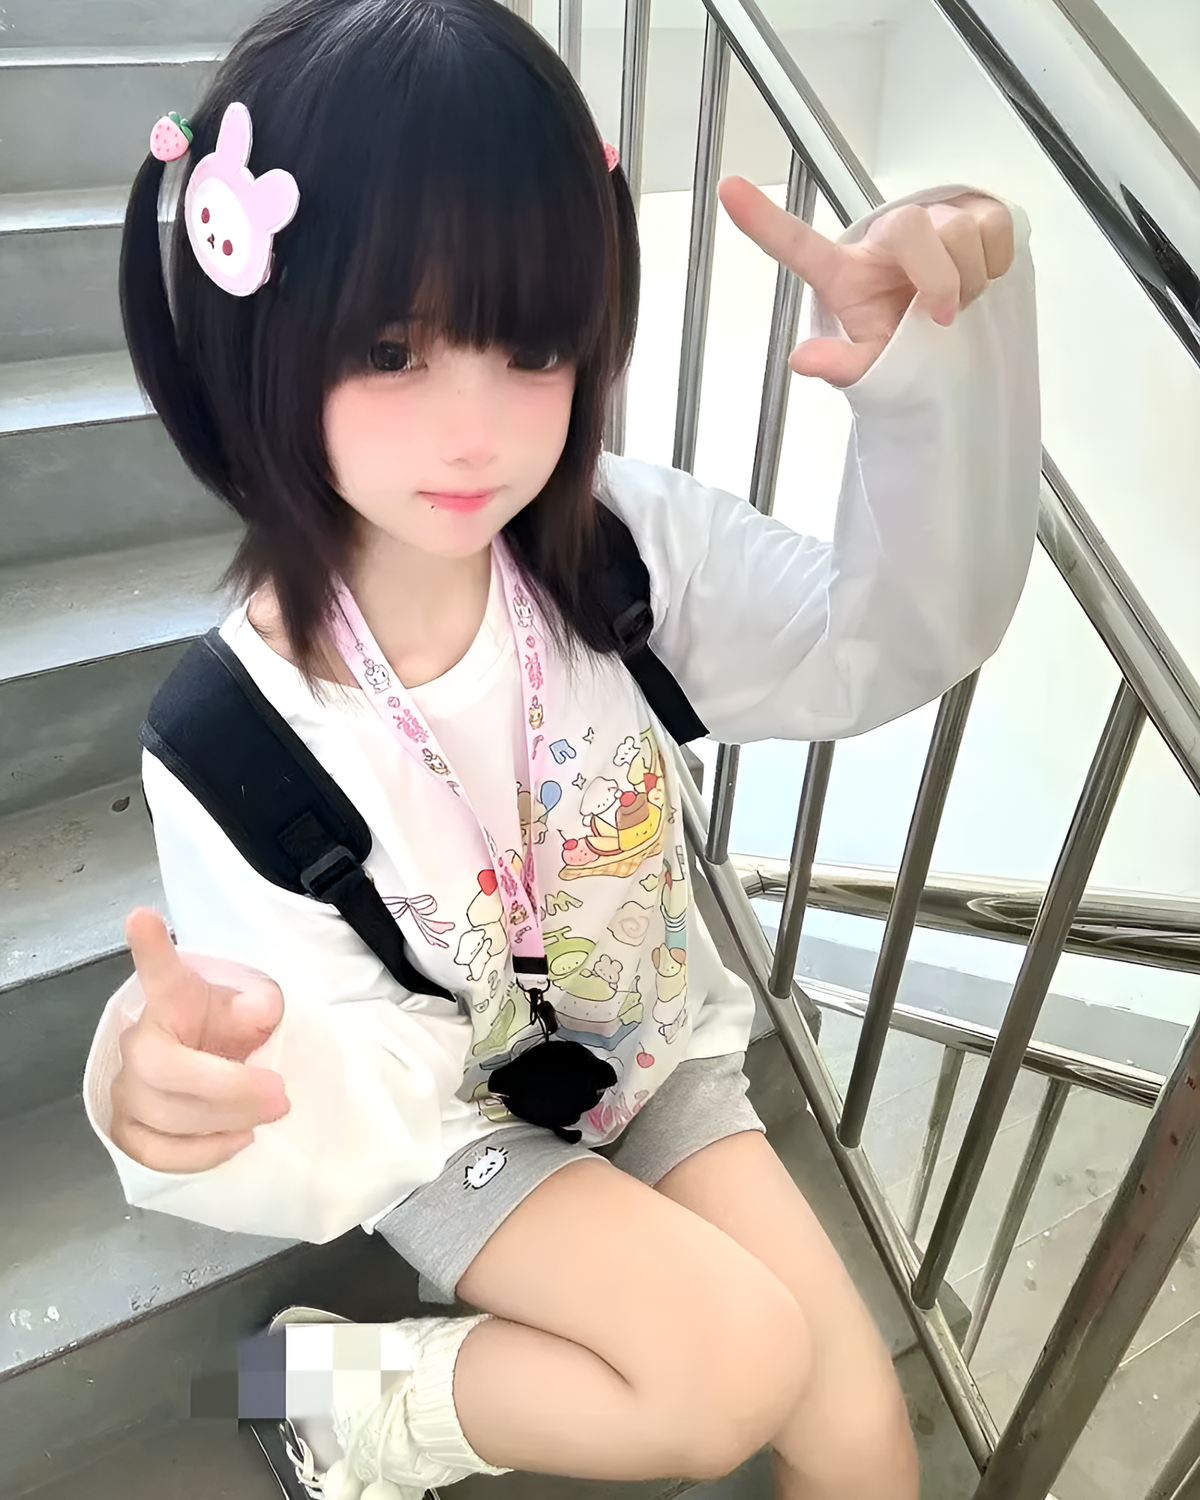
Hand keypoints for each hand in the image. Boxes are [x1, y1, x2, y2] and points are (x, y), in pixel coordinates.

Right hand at [109, 907, 287, 1171]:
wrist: (209, 1062)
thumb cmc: (226, 1030)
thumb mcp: (252, 1008)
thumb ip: (257, 1007)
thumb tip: (257, 1015)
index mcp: (171, 1001)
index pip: (160, 972)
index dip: (150, 948)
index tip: (142, 918)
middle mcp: (139, 1042)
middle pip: (164, 1071)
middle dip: (228, 1091)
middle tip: (279, 1095)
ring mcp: (125, 1089)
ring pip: (163, 1116)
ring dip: (222, 1122)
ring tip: (264, 1117)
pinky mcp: (126, 1131)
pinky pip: (155, 1153)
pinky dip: (200, 1154)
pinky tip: (235, 1140)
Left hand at [718, 178, 1014, 387]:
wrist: (958, 333)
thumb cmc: (906, 343)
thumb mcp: (874, 365)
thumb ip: (841, 366)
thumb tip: (802, 359)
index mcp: (845, 273)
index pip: (798, 245)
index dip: (764, 221)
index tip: (729, 191)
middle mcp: (884, 236)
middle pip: (911, 228)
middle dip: (938, 277)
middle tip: (939, 313)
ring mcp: (931, 216)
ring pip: (960, 228)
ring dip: (968, 277)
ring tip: (956, 299)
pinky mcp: (975, 209)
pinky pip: (995, 225)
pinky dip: (994, 262)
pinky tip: (978, 277)